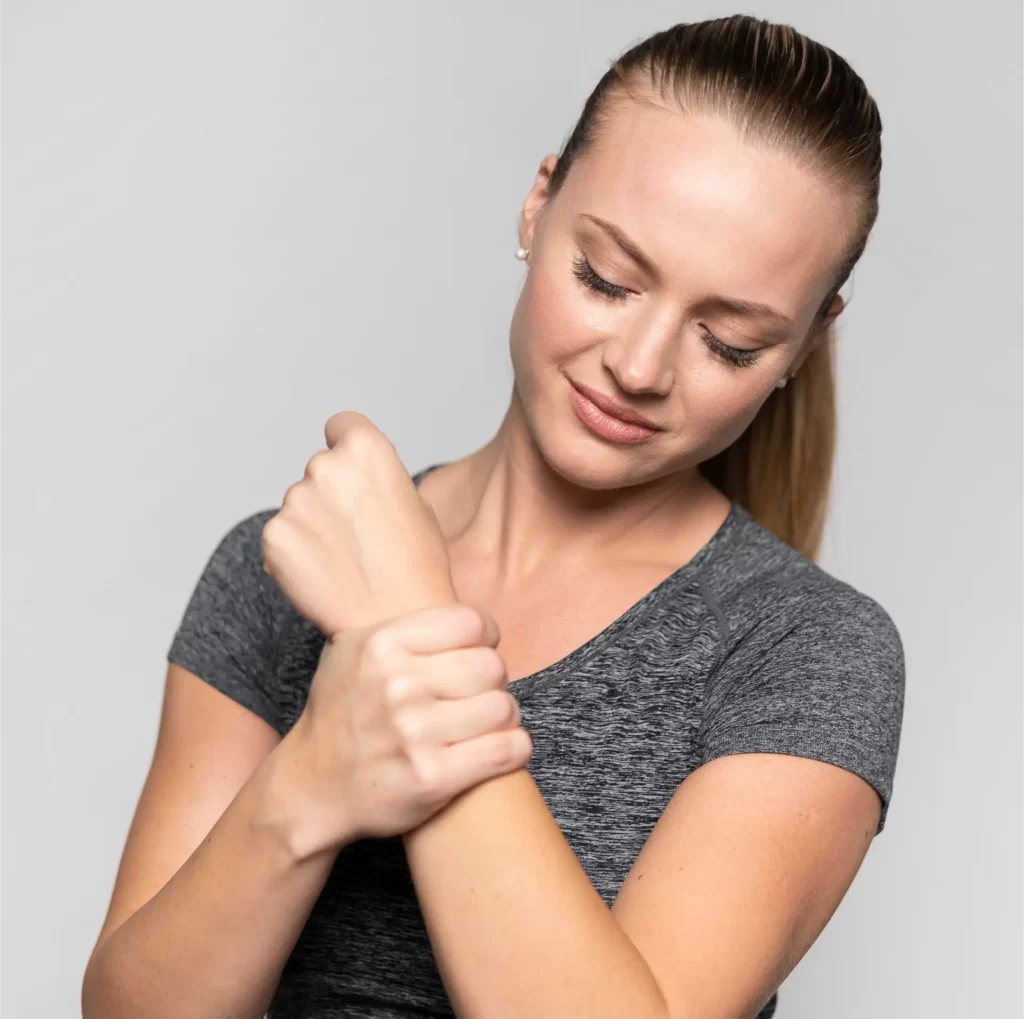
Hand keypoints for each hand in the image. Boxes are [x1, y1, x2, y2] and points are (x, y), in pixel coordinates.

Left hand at [261, 411, 454, 634]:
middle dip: (332, 494)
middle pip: (319, 469)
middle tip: (358, 535)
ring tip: (346, 561)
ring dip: (313, 526)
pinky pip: (282, 537)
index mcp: (367, 450)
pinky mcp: (274, 537)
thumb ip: (379, 478)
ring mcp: (295, 502)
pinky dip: (296, 554)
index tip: (352, 471)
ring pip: (299, 505)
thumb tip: (358, 478)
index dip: (348, 447)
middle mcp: (325, 466)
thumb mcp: (416, 504)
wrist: (398, 622)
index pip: (341, 425)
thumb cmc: (418, 567)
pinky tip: (325, 576)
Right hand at [280, 602, 532, 855]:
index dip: (486, 637)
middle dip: (493, 681)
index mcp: (381, 645)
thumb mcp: (355, 651)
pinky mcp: (432, 778)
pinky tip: (499, 748)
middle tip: (478, 694)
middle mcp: (397, 685)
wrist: (312, 786)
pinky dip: (515, 749)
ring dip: (503, 717)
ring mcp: (414, 733)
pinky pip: (507, 750)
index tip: (478, 652)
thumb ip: (407, 628)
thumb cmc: (344, 712)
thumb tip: (467, 615)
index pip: (472, 622)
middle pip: (492, 665)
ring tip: (485, 723)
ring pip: (503, 707)